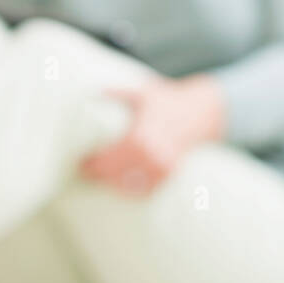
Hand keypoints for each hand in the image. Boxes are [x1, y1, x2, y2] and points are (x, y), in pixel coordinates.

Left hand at [79, 75, 224, 195]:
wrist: (205, 112)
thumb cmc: (170, 100)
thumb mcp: (143, 92)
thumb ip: (118, 93)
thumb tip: (93, 93)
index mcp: (138, 136)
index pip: (104, 159)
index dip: (88, 164)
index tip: (78, 164)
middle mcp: (150, 155)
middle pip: (112, 175)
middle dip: (97, 175)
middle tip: (84, 174)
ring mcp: (161, 167)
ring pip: (128, 186)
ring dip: (112, 184)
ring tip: (101, 180)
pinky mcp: (171, 174)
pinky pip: (147, 190)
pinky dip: (132, 190)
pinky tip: (121, 186)